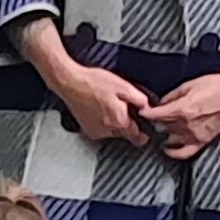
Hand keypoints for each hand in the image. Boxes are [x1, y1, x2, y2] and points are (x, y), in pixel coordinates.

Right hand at [39, 50, 157, 148]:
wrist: (70, 82)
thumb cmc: (94, 82)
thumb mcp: (123, 86)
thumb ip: (140, 99)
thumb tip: (148, 108)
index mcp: (119, 120)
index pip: (138, 137)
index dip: (144, 132)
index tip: (146, 131)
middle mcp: (108, 130)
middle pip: (125, 133)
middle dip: (128, 123)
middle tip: (123, 108)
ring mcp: (96, 131)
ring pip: (113, 131)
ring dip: (114, 122)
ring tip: (108, 105)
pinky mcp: (87, 129)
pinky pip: (101, 130)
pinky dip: (103, 122)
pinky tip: (99, 109)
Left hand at [143, 59, 219, 157]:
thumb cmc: (218, 86)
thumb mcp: (189, 85)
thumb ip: (172, 96)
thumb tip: (161, 102)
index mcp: (181, 109)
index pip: (154, 115)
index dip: (145, 112)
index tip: (143, 110)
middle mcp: (186, 125)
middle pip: (161, 126)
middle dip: (157, 120)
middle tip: (156, 114)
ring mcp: (195, 135)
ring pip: (170, 139)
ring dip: (164, 133)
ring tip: (163, 127)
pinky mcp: (204, 141)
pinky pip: (184, 153)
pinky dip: (174, 153)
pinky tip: (169, 148)